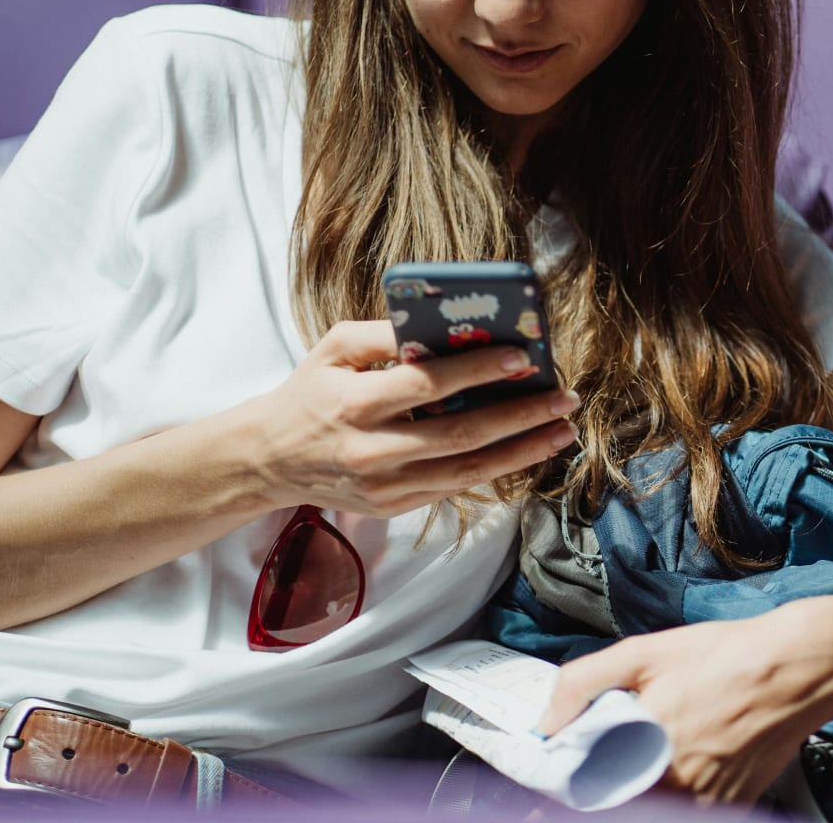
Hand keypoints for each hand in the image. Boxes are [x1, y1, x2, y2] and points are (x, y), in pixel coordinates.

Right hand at [226, 320, 578, 515]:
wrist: (268, 459)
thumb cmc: (310, 392)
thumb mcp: (334, 348)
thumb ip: (384, 333)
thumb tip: (443, 324)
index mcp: (355, 403)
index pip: (428, 385)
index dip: (479, 371)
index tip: (524, 357)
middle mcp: (371, 450)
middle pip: (460, 434)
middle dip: (520, 416)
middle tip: (564, 398)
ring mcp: (384, 486)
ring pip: (466, 471)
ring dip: (522, 451)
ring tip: (562, 430)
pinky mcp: (393, 506)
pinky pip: (454, 489)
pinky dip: (496, 471)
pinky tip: (527, 451)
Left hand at [538, 606, 832, 803]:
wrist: (797, 668)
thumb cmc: (727, 656)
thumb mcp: (644, 652)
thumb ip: (583, 683)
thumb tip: (546, 721)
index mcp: (641, 749)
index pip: (584, 796)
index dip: (564, 796)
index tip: (551, 792)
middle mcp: (672, 784)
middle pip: (619, 805)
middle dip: (605, 790)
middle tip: (606, 766)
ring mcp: (705, 801)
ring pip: (655, 809)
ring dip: (641, 793)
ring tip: (655, 756)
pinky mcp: (730, 805)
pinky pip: (690, 811)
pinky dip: (677, 797)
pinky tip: (689, 759)